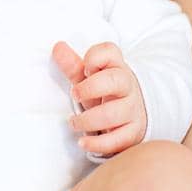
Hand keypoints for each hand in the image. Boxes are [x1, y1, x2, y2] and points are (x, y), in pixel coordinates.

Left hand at [52, 40, 146, 154]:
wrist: (131, 116)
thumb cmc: (104, 93)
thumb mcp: (89, 79)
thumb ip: (72, 64)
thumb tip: (57, 47)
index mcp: (116, 67)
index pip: (110, 52)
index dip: (94, 57)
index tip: (85, 69)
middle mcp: (128, 86)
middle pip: (116, 80)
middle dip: (91, 88)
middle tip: (75, 94)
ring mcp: (133, 110)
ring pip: (115, 114)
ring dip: (89, 120)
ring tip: (74, 123)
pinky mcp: (134, 133)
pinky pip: (119, 140)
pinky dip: (98, 144)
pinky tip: (83, 142)